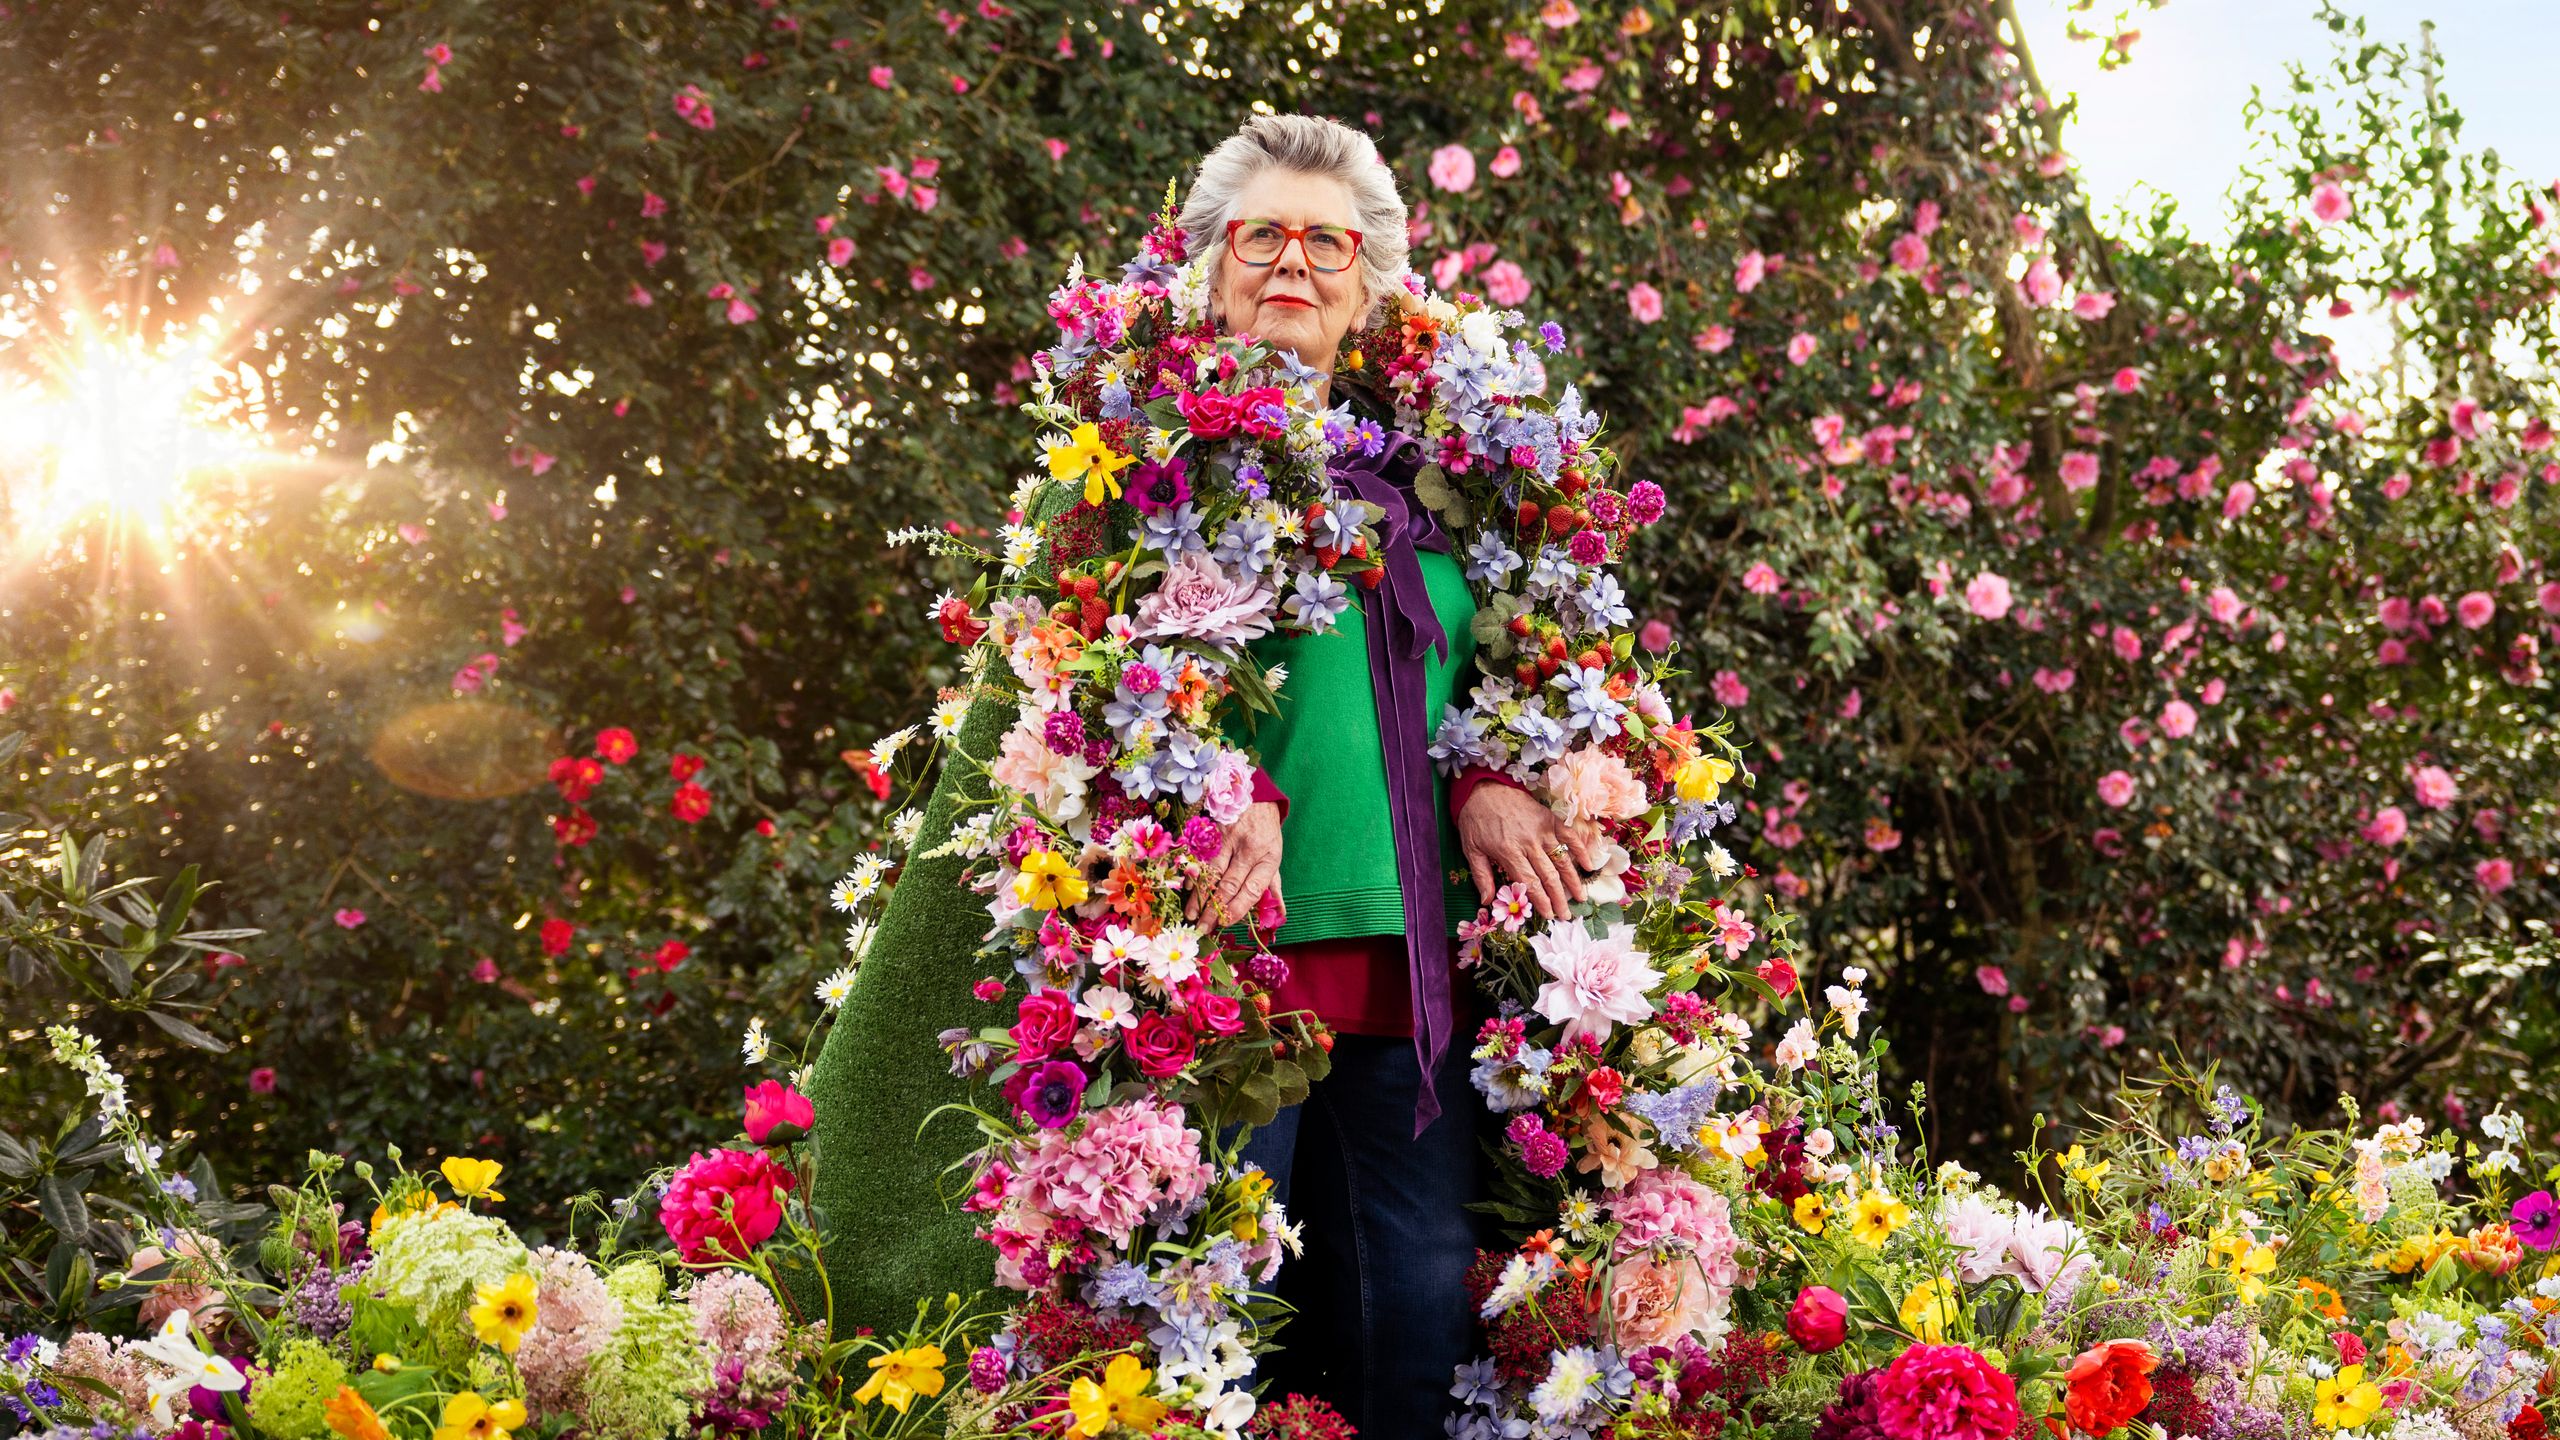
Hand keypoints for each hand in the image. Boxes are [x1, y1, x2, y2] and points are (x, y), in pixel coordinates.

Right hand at [1185, 800, 1284, 928]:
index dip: (1238, 908)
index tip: (1226, 923)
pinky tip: (1187, 891)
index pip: (1252, 889)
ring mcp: (1228, 840)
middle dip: (1215, 910)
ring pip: (1211, 873)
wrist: (1255, 796)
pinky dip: (1193, 877)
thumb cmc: (1266, 832)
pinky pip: (1201, 859)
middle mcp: (1248, 849)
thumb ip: (1274, 887)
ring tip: (1192, 915)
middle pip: (1228, 885)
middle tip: (1204, 928)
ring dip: (1199, 897)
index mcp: (1267, 858)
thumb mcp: (1274, 856)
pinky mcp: (1213, 833)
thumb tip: (1279, 915)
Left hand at [1457, 783, 1600, 921]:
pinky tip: (1589, 865)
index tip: (1549, 915)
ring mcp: (1541, 830)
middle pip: (1548, 876)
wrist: (1483, 788)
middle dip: (1559, 899)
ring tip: (1581, 897)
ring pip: (1561, 859)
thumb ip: (1481, 876)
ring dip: (1573, 880)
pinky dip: (1580, 850)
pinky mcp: (1549, 818)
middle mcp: (1528, 843)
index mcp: (1508, 852)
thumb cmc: (1475, 820)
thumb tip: (1487, 901)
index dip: (1541, 901)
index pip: (1529, 883)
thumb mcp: (1471, 849)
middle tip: (1567, 915)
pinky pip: (1569, 836)